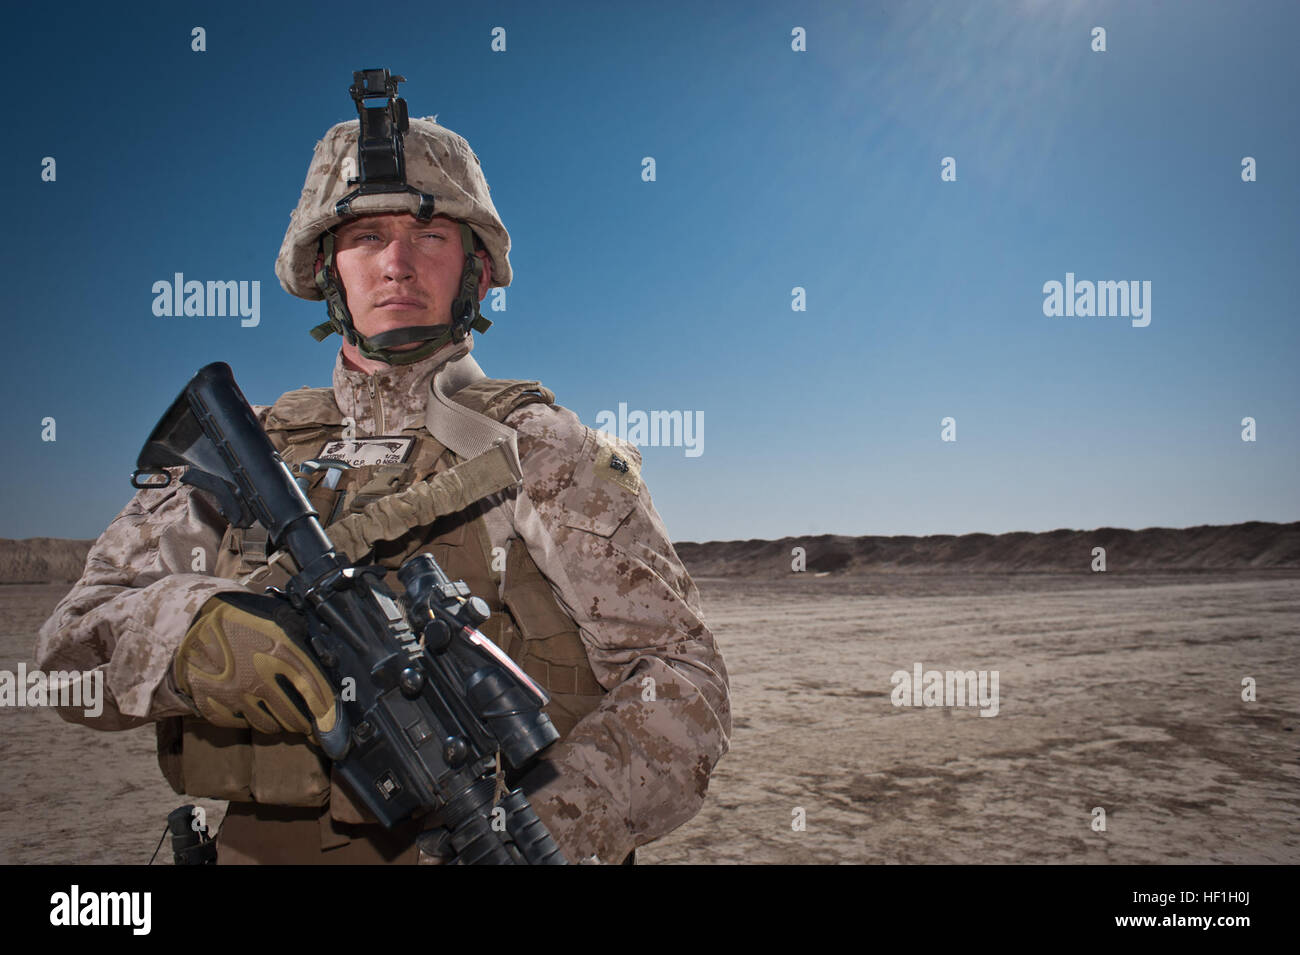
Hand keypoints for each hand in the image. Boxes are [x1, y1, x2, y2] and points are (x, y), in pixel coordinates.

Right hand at [174, 592, 337, 739]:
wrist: (190, 622)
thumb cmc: (241, 617)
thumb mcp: (279, 619)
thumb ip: (303, 643)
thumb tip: (326, 666)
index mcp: (282, 653)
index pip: (317, 696)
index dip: (330, 719)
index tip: (335, 732)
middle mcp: (261, 680)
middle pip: (296, 718)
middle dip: (306, 722)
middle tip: (310, 721)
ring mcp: (236, 697)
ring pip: (271, 726)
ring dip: (281, 722)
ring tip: (282, 713)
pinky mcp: (215, 707)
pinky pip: (243, 725)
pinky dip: (252, 719)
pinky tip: (253, 707)